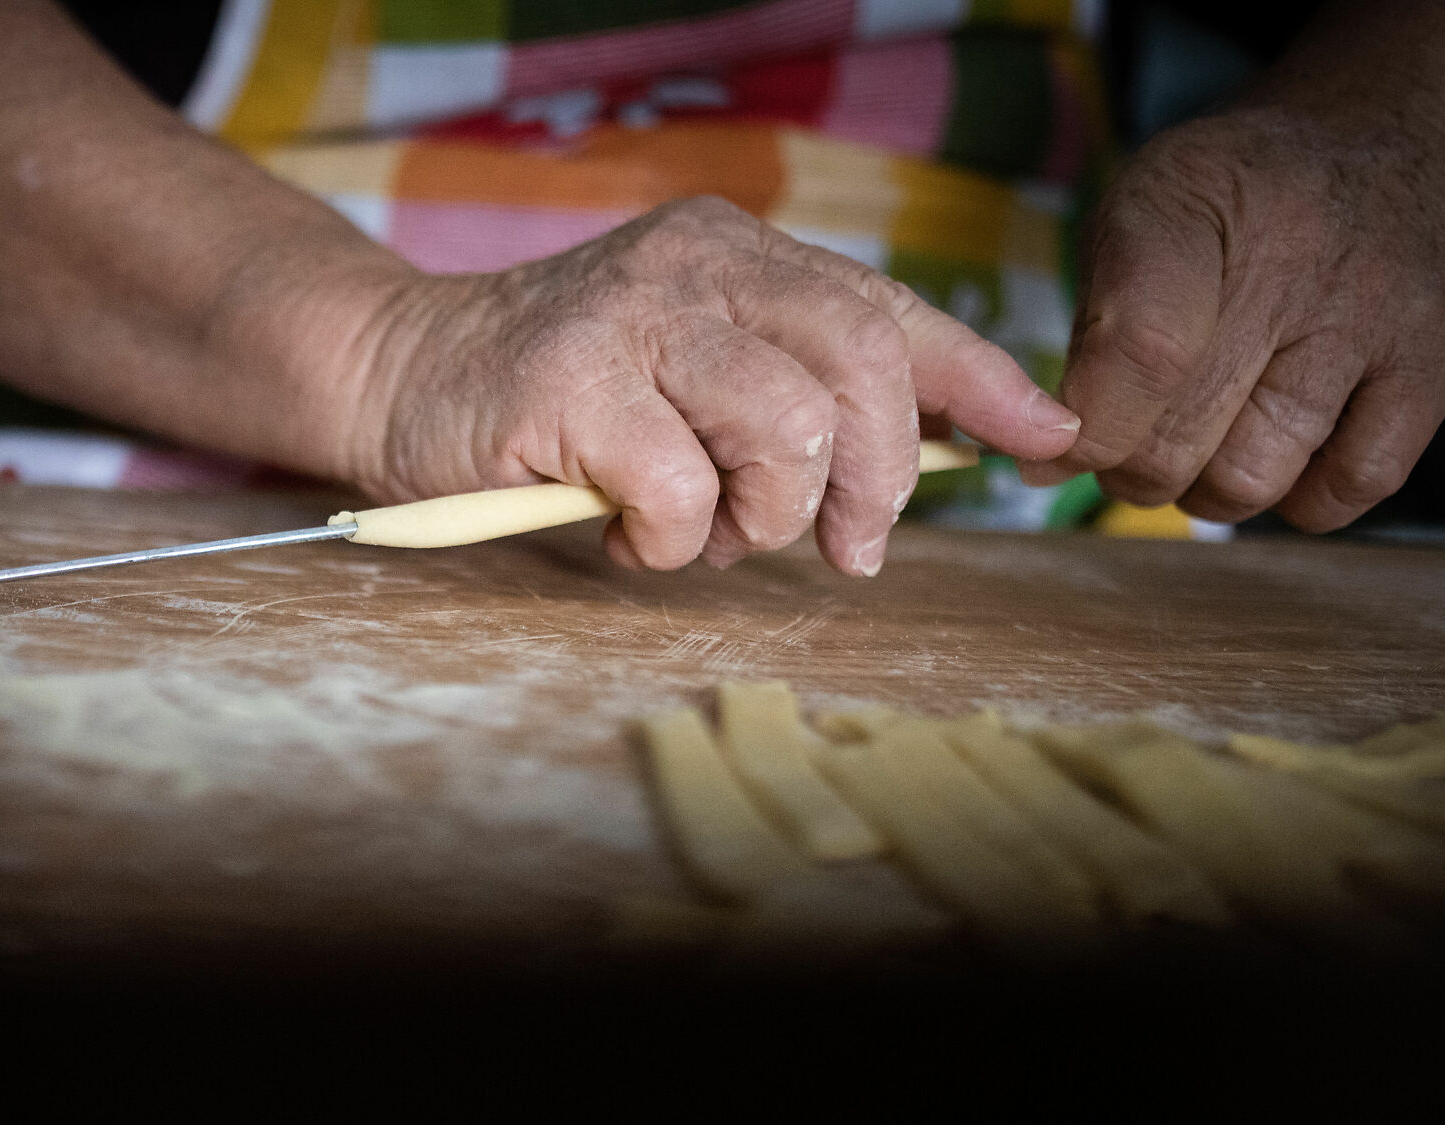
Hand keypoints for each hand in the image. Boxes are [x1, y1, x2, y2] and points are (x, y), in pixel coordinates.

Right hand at [339, 197, 1083, 577]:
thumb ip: (789, 394)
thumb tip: (923, 463)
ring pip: (786, 434)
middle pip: (862, 374)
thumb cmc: (560, 398)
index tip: (1046, 439)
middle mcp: (699, 264)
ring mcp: (633, 318)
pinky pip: (682, 495)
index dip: (983, 380)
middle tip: (846, 548)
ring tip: (707, 532)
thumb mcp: (692, 371)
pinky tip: (629, 533)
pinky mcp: (570, 385)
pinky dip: (670, 543)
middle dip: (874, 485)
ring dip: (763, 518)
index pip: (892, 313)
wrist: (398, 377)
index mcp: (742, 255)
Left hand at [1019, 106, 1444, 528]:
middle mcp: (1296, 255)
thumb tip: (1044, 458)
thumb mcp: (1138, 211)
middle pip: (1178, 440)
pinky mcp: (1436, 369)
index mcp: (1194, 199)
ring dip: (1203, 489)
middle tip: (1130, 440)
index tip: (1053, 447)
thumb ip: (1087, 330)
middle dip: (1128, 467)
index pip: (1138, 353)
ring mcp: (1376, 317)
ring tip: (1204, 437)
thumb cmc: (1235, 199)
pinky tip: (1283, 450)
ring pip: (1250, 481)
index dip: (1085, 430)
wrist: (1394, 140)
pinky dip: (1298, 498)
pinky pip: (1343, 491)